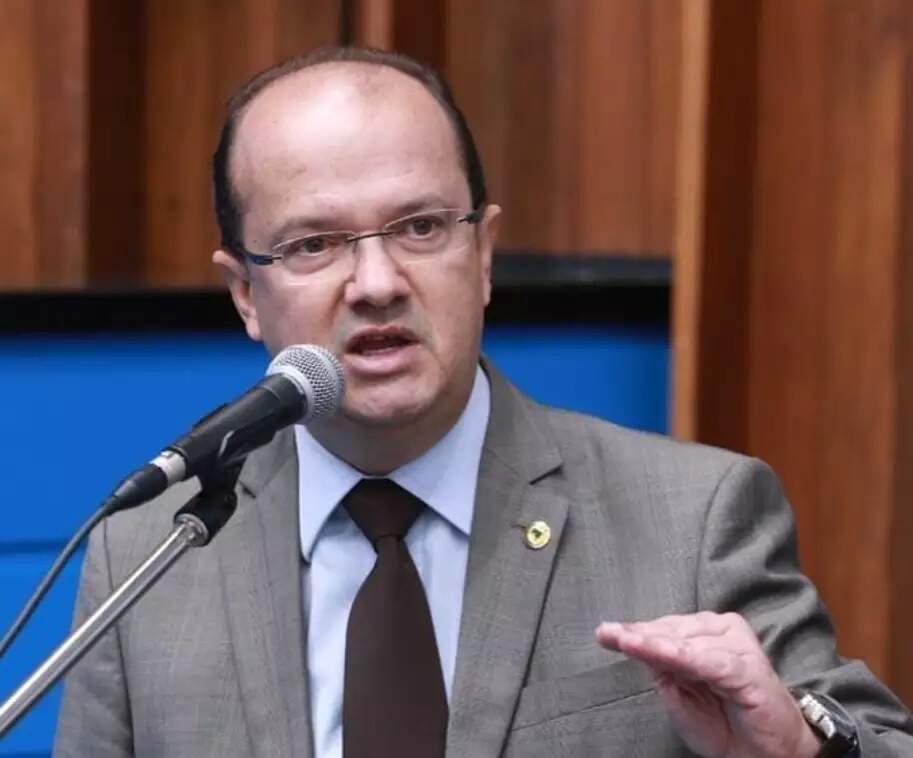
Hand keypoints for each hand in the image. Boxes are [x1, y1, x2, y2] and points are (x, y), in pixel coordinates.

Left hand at [595, 612, 821, 757]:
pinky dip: (679, 656)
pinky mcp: (746, 668)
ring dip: (654, 642)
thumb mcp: (681, 695)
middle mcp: (722, 632)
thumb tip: (637, 646)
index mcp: (705, 635)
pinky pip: (705, 660)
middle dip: (639, 634)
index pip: (663, 628)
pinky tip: (656, 653)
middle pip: (671, 629)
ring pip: (685, 641)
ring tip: (624, 640)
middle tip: (608, 634)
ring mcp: (736, 646)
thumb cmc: (725, 722)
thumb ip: (663, 670)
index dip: (634, 630)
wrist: (766, 754)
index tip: (604, 632)